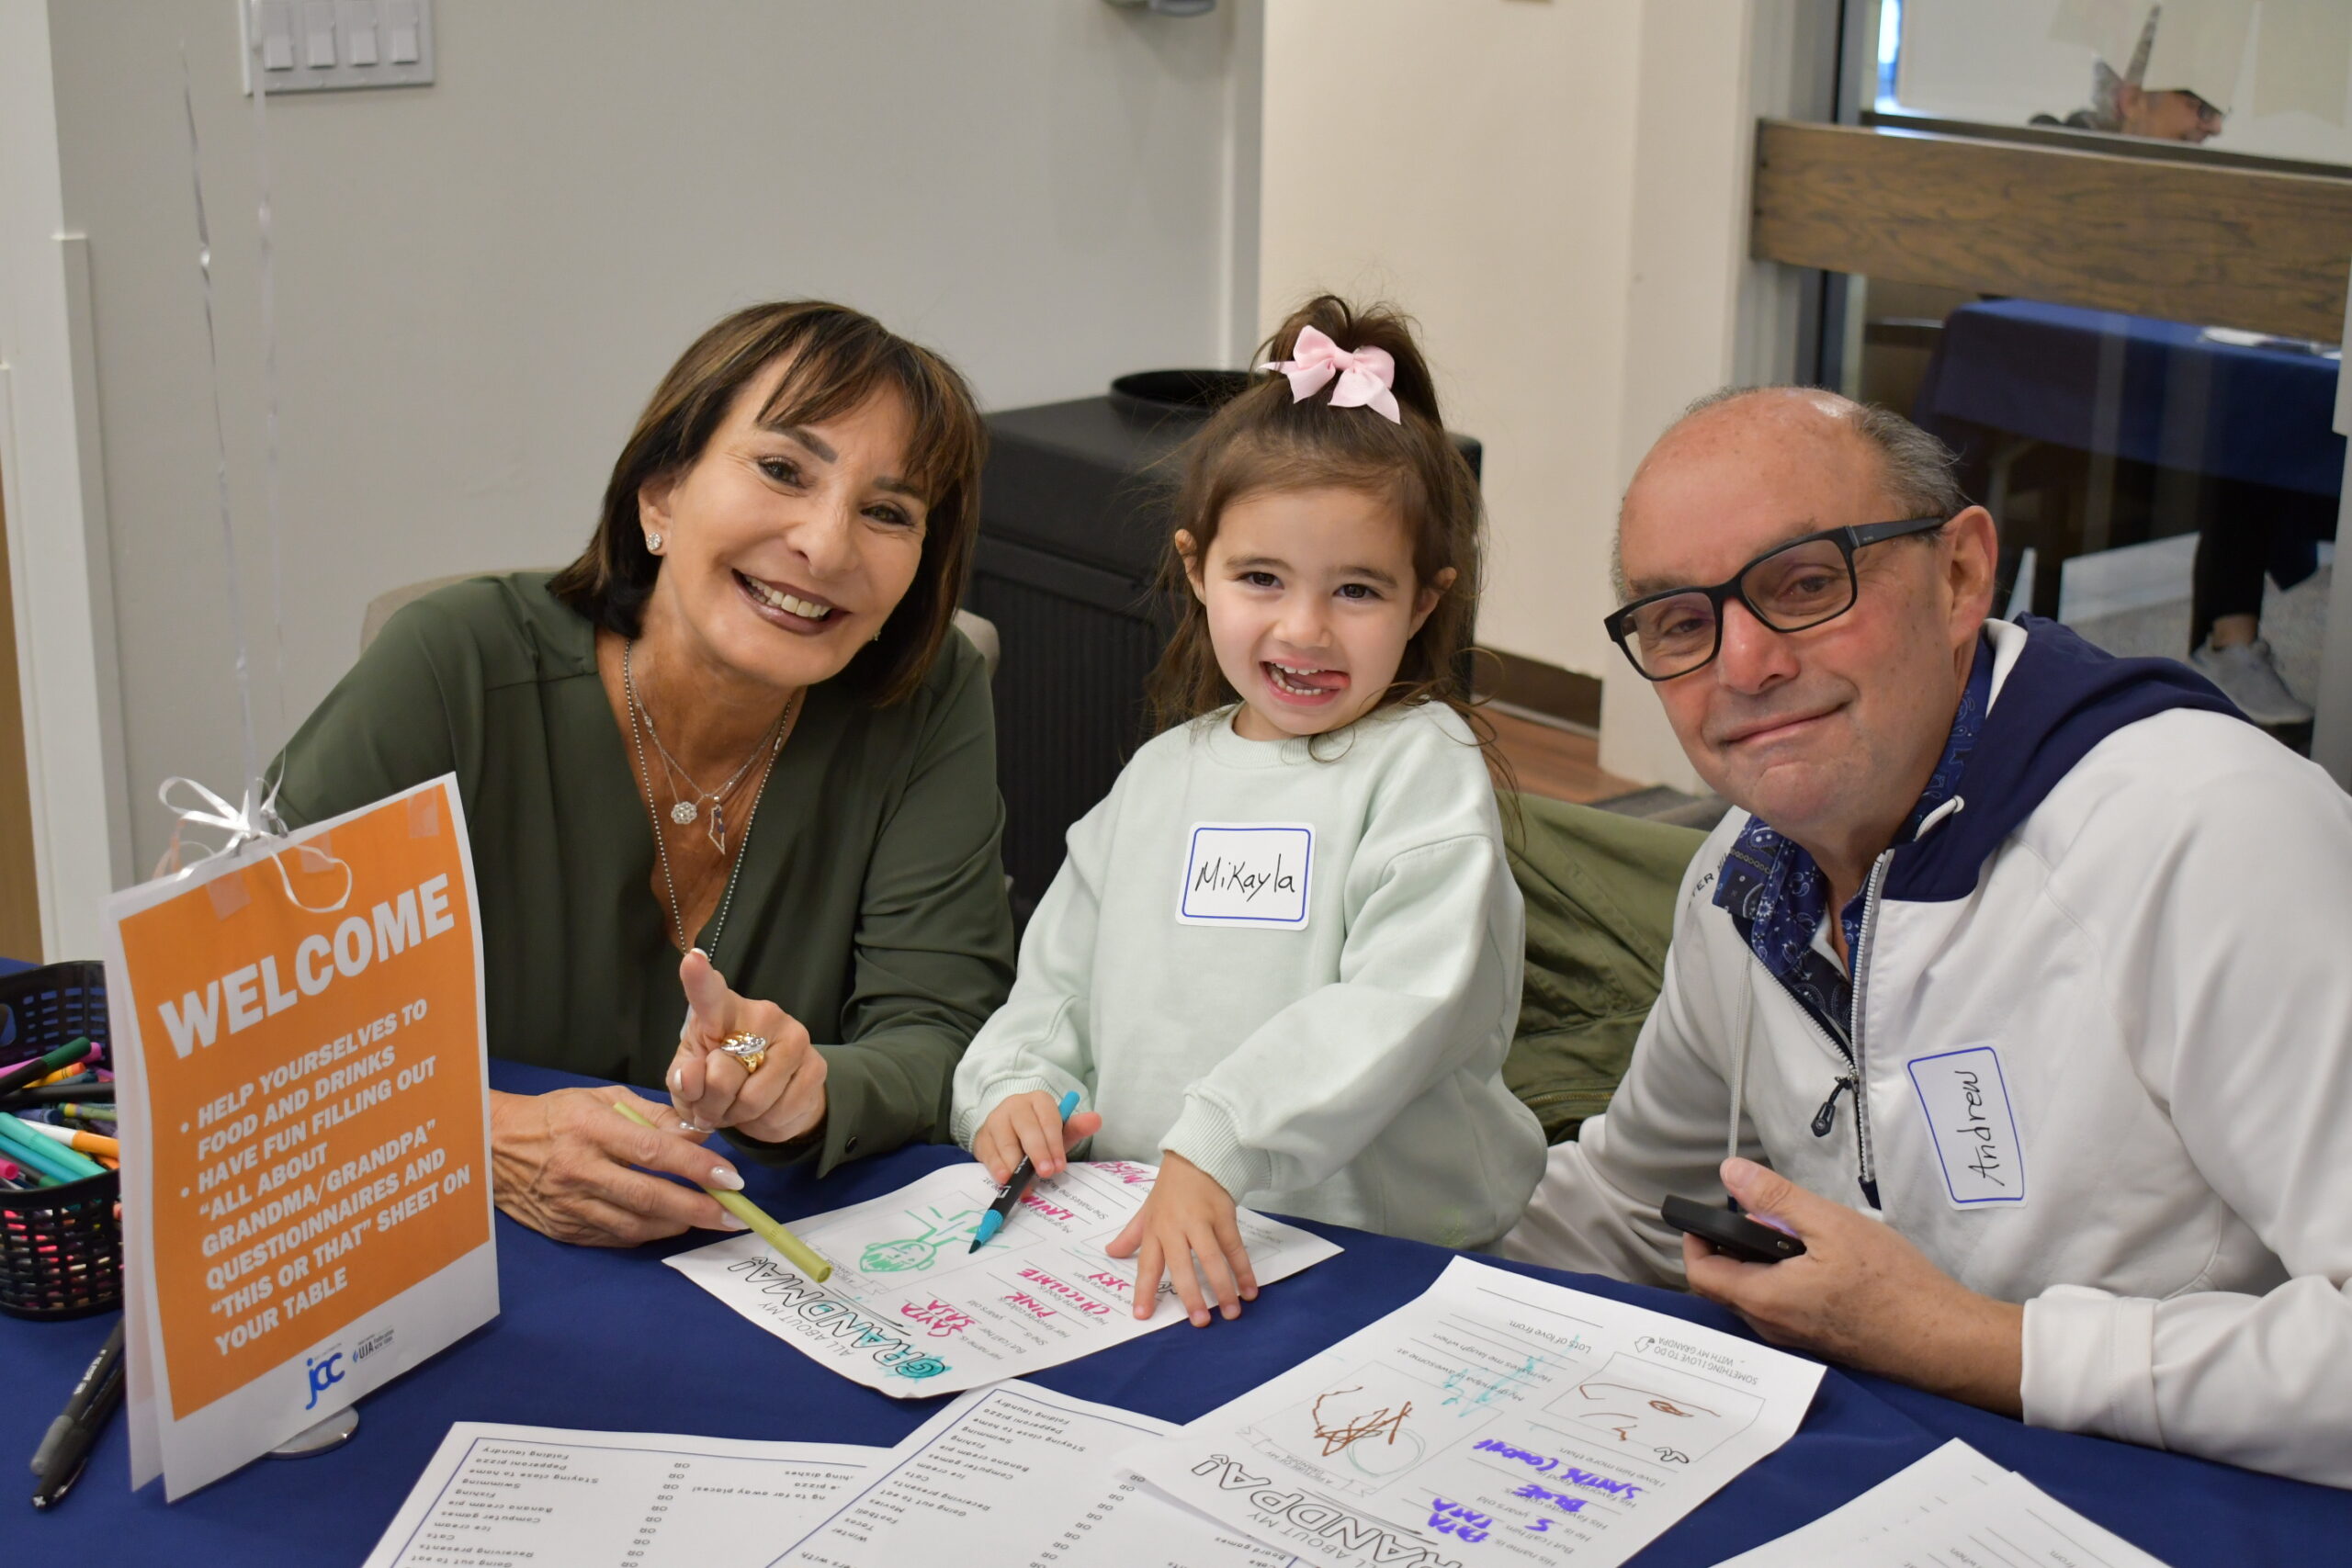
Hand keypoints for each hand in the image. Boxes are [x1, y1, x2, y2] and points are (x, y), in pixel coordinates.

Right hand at [488, 1085, 748, 1246]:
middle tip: (733, 1214)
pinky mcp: (562, 1229)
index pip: (654, 1152)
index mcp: (591, 1129)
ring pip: (634, 1225)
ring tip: (705, 1219)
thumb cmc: (555, 1115)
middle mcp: (579, 1169)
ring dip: (676, 1225)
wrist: (491, 1145)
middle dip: (698, 1209)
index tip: (731, 1177)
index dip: (696, 1167)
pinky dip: (645, 1234)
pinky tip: (666, 1225)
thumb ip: (654, 1116)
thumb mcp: (602, 1098)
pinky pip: (613, 1238)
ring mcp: (569, 1204)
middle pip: (649, 1197)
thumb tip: (700, 1133)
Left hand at [667, 948, 826, 1144]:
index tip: (692, 960)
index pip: (709, 995)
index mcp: (722, 1011)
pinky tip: (766, 1110)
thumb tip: (691, 1077)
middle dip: (712, 1104)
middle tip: (713, 1106)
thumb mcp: (688, 1082)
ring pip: (752, 1098)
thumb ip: (683, 1079)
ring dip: (738, 1116)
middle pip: (722, 1073)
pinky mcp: (817, 1065)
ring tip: (738, 1108)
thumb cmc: (718, 1080)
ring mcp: (795, 1036)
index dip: (698, 980)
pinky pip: (779, 1111)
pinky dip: (765, 1123)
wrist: (770, 1100)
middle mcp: (762, 1014)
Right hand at [972, 1091, 1104, 1185]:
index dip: (1054, 1143)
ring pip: (1005, 1140)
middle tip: (1046, 1173)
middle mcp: (1015, 1105)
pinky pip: (989, 1152)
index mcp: (1038, 1100)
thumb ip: (1076, 1127)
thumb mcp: (1059, 1130)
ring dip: (1014, 1162)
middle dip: (1037, 1153)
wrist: (1009, 1131)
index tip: (1059, 1166)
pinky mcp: (982, 1137)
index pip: (1048, 1119)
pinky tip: (1004, 1178)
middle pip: (1026, 1128)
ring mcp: (996, 1120)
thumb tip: (1096, 1119)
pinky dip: (996, 1166)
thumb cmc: (1039, 1132)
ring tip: (1021, 1180)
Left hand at [1104, 1152, 1257, 1327]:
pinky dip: (1243, 1269)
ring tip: (1231, 1312)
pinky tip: (1249, 1289)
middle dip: (1191, 1295)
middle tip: (1200, 1322)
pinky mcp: (1224, 1216)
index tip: (1142, 1315)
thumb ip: (1131, 1234)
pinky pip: (1234, 1247)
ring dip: (1222, 1287)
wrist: (1197, 1156)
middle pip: (1182, 1266)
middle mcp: (1175, 1227)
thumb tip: (1110, 1253)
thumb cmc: (1170, 1188)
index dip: (1143, 1290)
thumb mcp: (1147, 1210)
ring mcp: (1201, 1221)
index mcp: (1155, 1229)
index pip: (1147, 1264)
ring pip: (1212, 1259)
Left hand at [1682, 1158, 2023, 1414]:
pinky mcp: (1818, 1340)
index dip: (1696, 1240)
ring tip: (1802, 1236)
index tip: (1708, 1215)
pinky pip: (1783, 1306)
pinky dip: (1786, 1279)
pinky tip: (1823, 1262)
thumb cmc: (1893, 1285)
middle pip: (1726, 1284)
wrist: (1943, 1339)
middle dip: (1733, 1247)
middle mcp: (1771, 1326)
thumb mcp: (1831, 1225)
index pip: (1701, 1273)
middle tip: (1766, 1218)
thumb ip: (1776, 1200)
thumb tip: (1732, 1174)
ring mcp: (1794, 1338)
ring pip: (1756, 1294)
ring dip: (1763, 1262)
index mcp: (1764, 1300)